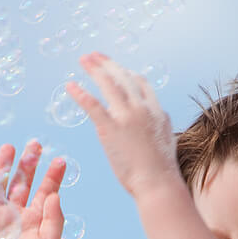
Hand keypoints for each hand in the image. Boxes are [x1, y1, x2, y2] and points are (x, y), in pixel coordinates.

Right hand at [0, 140, 66, 238]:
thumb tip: (55, 193)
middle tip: (36, 143)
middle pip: (22, 180)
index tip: (62, 160)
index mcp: (35, 217)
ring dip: (4, 165)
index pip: (45, 190)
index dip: (53, 175)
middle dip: (29, 162)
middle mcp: (15, 211)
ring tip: (10, 147)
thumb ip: (55, 218)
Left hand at [68, 52, 180, 198]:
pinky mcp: (111, 128)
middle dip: (107, 64)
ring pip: (109, 84)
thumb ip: (160, 126)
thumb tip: (158, 122)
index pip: (140, 83)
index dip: (126, 72)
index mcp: (156, 110)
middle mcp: (142, 108)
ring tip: (83, 59)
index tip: (115, 68)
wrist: (158, 183)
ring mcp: (127, 116)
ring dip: (95, 69)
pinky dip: (80, 93)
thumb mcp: (167, 140)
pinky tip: (70, 85)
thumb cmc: (162, 170)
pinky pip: (92, 104)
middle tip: (94, 56)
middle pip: (123, 77)